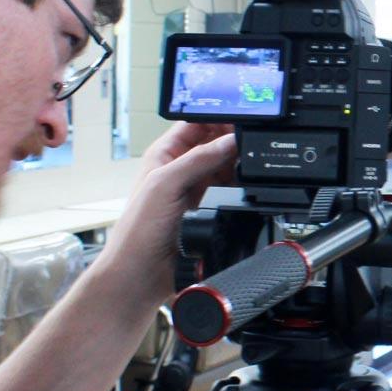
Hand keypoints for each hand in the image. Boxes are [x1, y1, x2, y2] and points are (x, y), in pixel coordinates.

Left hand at [95, 123, 237, 307]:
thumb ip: (199, 159)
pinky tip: (247, 184)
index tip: (243, 117)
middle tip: (252, 141)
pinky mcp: (204, 209)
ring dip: (237, 162)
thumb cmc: (139, 230)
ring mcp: (192, 189)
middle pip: (213, 142)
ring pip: (222, 165)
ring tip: (252, 161)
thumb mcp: (166, 183)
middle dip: (232, 139)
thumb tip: (229, 141)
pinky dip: (238, 185)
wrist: (141, 273)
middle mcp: (178, 168)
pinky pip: (226, 189)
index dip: (218, 117)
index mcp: (164, 153)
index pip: (196, 123)